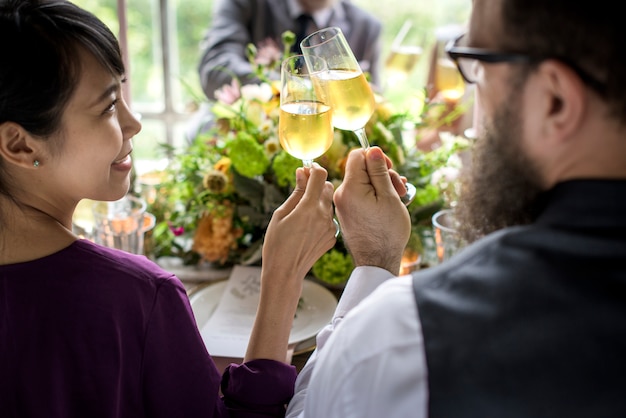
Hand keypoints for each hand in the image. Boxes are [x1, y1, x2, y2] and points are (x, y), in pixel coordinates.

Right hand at [247, 163, 335, 362]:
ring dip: (318, 201)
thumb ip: (296, 191)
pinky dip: (321, 217)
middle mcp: (324, 216)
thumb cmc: (276, 243)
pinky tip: (307, 227)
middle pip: (328, 187)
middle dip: (316, 184)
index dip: (313, 169)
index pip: (320, 176)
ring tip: (301, 213)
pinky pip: (329, 218)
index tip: (306, 170)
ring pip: (329, 203)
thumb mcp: (281, 214)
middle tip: (302, 187)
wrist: (285, 272)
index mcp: (309, 207)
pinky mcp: (333, 237)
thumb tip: (303, 172)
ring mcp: (330, 227)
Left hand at [333, 147, 410, 274]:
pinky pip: (361, 195)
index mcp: (350, 188)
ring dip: (382, 185)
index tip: (390, 169)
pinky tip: (390, 202)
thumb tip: (372, 149)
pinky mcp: (347, 213)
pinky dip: (375, 195)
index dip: (376, 157)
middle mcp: (341, 194)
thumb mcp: (388, 196)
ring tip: (399, 196)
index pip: (357, 156)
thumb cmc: (387, 231)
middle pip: (361, 169)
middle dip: (383, 173)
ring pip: (363, 182)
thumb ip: (379, 171)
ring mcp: (343, 205)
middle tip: (400, 187)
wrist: (377, 262)